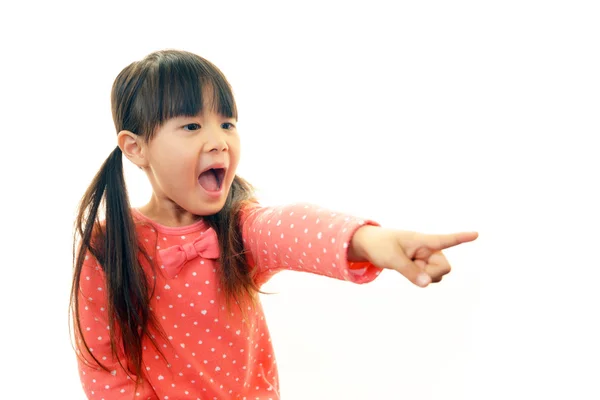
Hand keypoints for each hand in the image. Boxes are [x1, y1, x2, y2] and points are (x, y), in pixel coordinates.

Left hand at [349, 226, 477, 286]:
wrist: (368, 245)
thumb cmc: (380, 245)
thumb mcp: (392, 259)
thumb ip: (410, 271)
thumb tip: (427, 284)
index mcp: (422, 240)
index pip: (444, 240)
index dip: (461, 238)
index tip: (476, 234)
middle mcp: (428, 249)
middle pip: (444, 267)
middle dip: (432, 273)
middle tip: (413, 269)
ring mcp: (425, 257)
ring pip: (437, 274)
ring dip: (424, 276)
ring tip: (407, 265)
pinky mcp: (421, 265)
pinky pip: (428, 277)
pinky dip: (420, 278)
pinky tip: (408, 269)